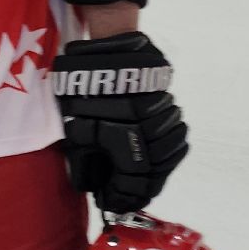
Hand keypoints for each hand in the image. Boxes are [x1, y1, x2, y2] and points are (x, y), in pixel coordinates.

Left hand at [53, 32, 188, 213]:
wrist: (108, 45)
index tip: (113, 204)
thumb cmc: (83, 84)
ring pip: (168, 155)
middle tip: (128, 200)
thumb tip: (90, 184)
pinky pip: (174, 137)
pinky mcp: (171, 105)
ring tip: (140, 186)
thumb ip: (84, 153)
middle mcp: (152, 127)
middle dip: (140, 190)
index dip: (122, 195)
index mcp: (126, 132)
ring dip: (155, 173)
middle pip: (155, 171)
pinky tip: (154, 160)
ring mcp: (165, 115)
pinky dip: (165, 153)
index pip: (132, 178)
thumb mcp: (74, 121)